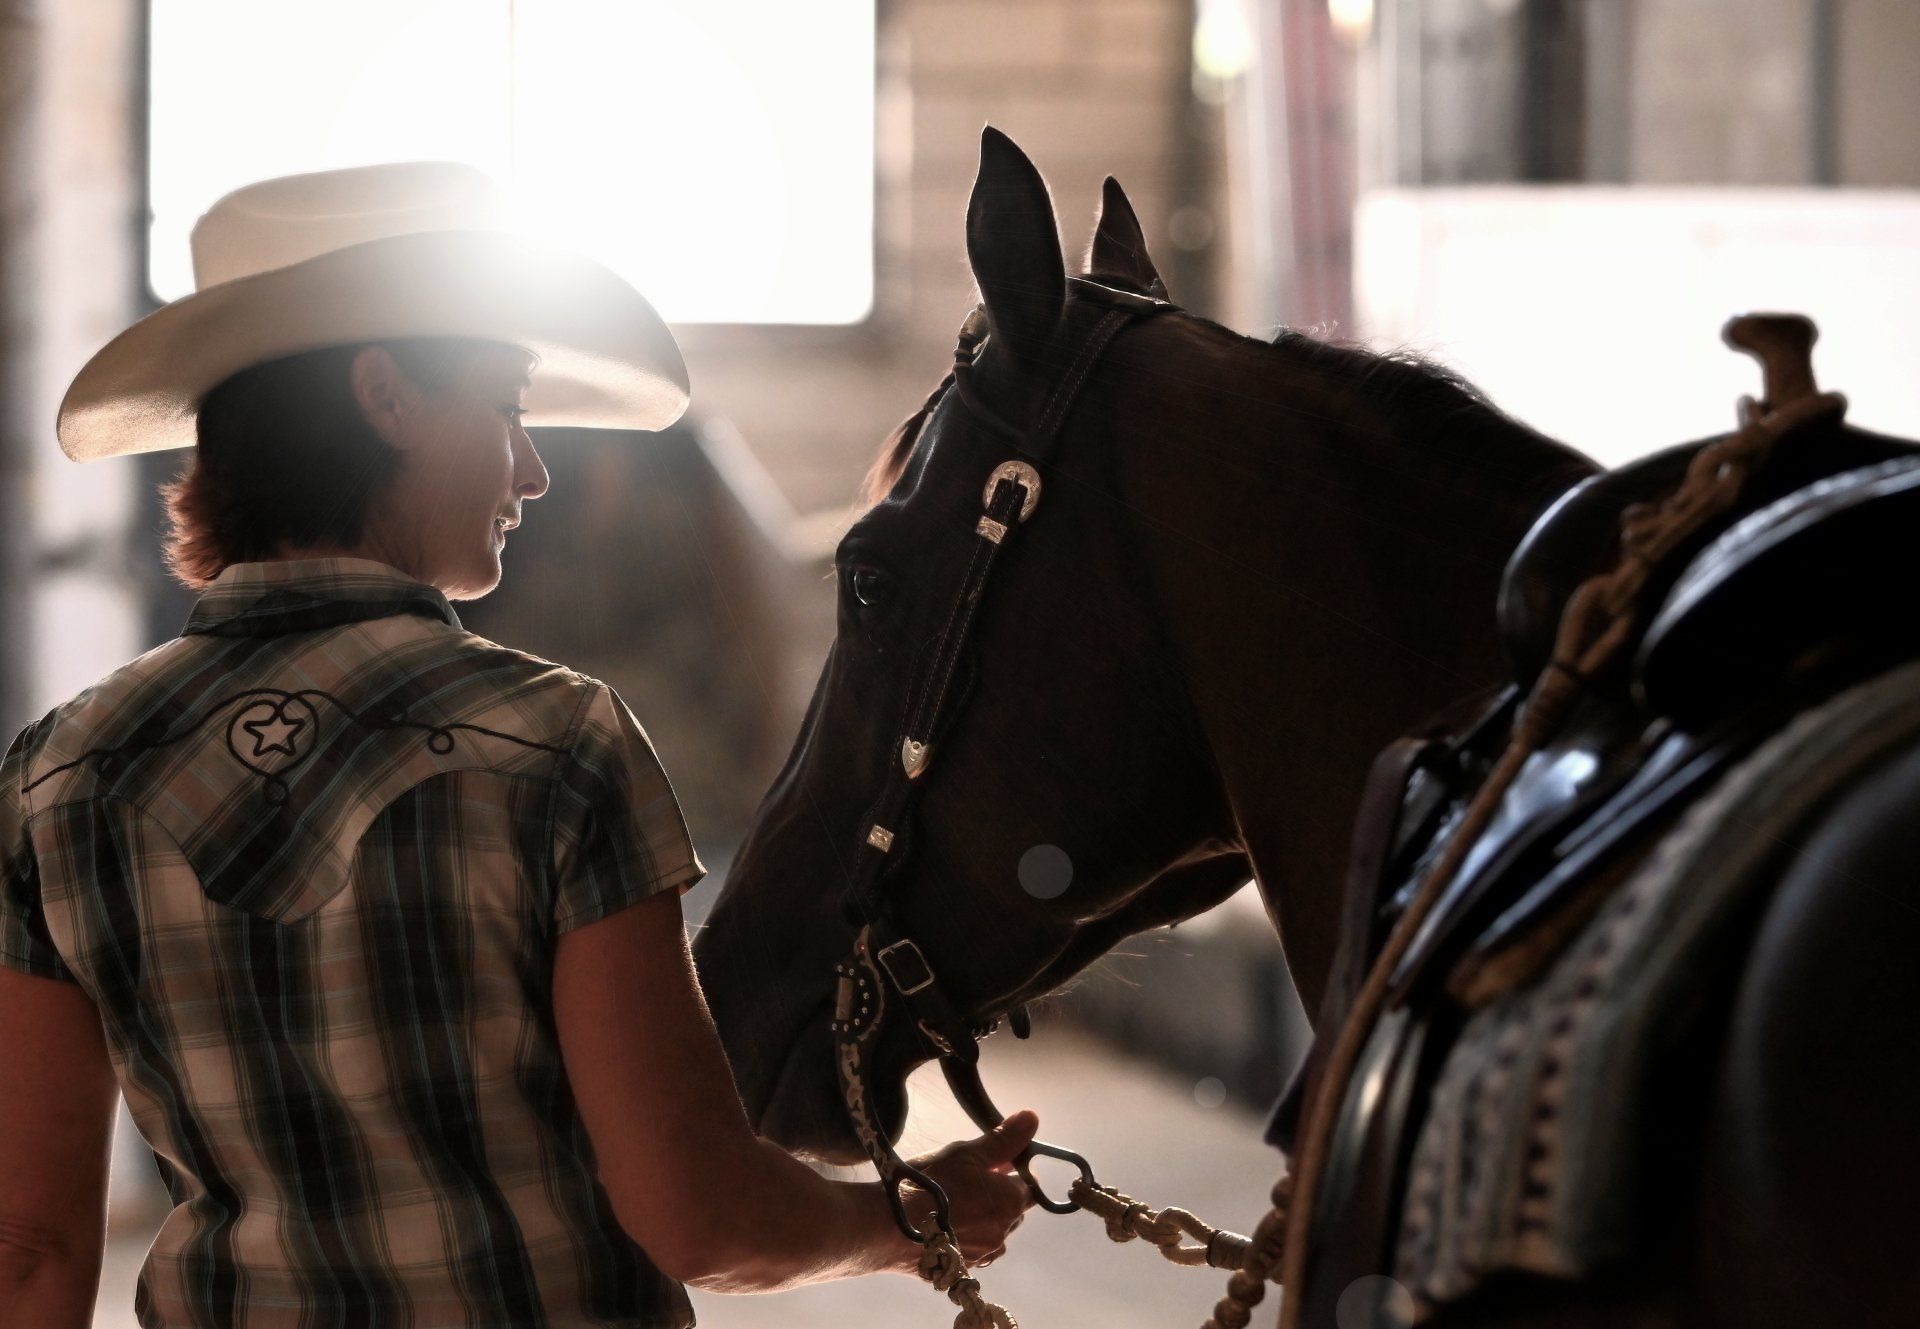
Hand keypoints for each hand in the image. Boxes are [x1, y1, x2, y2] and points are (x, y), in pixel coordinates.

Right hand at [898, 1109, 1039, 1269]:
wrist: (888, 1228)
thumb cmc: (930, 1185)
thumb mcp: (966, 1154)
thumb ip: (1002, 1140)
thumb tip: (1032, 1118)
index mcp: (1010, 1203)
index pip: (1030, 1186)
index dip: (1015, 1172)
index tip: (994, 1164)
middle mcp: (1002, 1234)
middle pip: (1011, 1211)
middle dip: (997, 1196)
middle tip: (968, 1180)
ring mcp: (981, 1255)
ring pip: (991, 1233)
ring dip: (981, 1220)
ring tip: (952, 1204)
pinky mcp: (959, 1270)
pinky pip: (970, 1250)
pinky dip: (962, 1238)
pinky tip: (941, 1226)